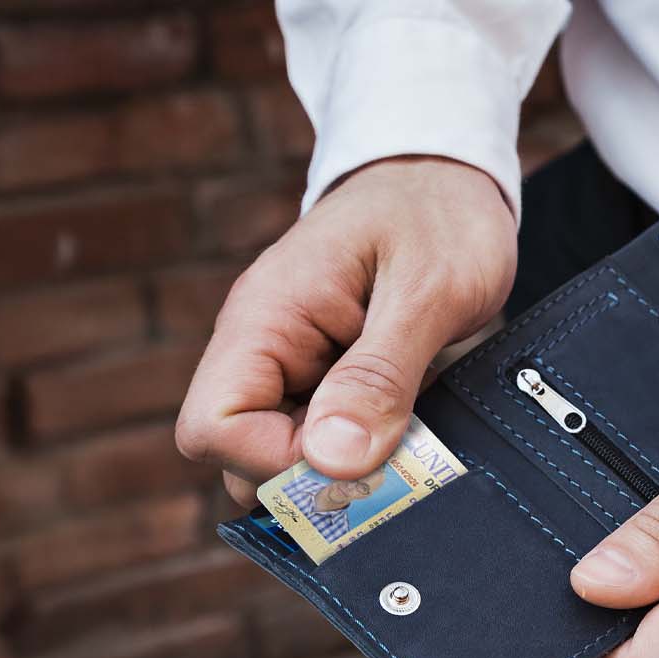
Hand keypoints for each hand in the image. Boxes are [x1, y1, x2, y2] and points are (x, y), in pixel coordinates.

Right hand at [175, 156, 515, 502]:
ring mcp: (286, 371)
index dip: (276, 462)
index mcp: (263, 319)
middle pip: (237, 460)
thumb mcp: (429, 289)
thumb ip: (380, 375)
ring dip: (343, 470)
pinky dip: (361, 456)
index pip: (212, 427)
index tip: (355, 453)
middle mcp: (259, 350)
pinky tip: (406, 428)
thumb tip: (333, 462)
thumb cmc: (438, 215)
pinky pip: (318, 448)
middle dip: (312, 477)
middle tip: (393, 451)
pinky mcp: (318, 386)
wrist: (447, 178)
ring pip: (279, 463)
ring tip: (406, 432)